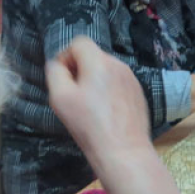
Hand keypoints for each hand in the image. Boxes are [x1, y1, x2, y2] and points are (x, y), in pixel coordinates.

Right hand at [47, 37, 151, 155]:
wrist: (123, 151)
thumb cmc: (89, 125)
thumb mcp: (60, 98)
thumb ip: (55, 73)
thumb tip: (58, 64)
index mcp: (100, 62)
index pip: (79, 42)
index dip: (66, 57)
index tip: (63, 79)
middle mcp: (119, 65)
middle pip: (93, 56)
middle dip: (80, 70)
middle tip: (74, 95)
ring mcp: (132, 79)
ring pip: (106, 70)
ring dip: (94, 81)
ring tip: (89, 106)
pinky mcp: (138, 93)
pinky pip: (118, 83)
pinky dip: (108, 91)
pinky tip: (104, 112)